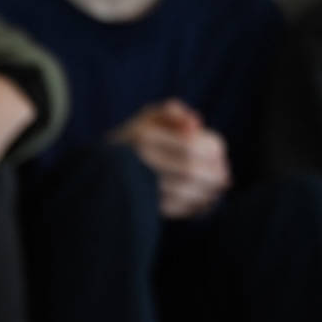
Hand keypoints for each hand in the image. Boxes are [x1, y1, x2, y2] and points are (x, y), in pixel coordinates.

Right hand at [110, 99, 229, 217]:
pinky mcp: (141, 207)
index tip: (220, 155)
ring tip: (216, 192)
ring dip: (207, 194)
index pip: (191, 146)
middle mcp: (139, 162)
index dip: (213, 151)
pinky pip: (175, 210)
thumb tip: (196, 125)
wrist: (97, 175)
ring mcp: (138, 187)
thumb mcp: (146, 118)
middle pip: (190, 171)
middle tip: (225, 179)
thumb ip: (173, 112)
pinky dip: (194, 209)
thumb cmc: (131, 142)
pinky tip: (202, 204)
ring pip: (184, 193)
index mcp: (144, 138)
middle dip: (213, 176)